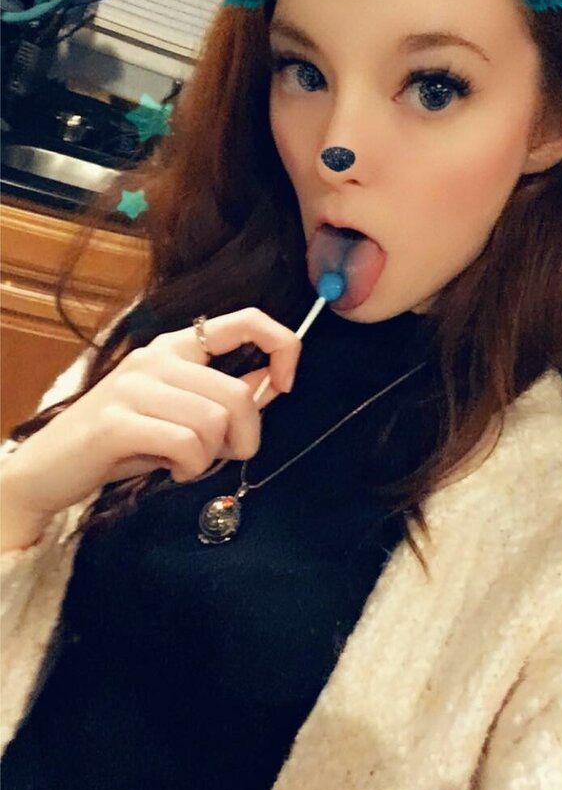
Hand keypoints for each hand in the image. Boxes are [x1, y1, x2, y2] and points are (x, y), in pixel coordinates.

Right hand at [5, 308, 301, 515]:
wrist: (49, 468)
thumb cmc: (122, 441)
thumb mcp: (179, 411)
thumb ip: (222, 394)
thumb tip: (271, 380)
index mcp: (175, 346)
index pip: (246, 320)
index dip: (282, 346)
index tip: (285, 383)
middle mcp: (156, 356)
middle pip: (238, 395)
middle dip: (244, 439)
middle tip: (219, 455)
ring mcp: (134, 386)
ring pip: (215, 422)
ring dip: (210, 458)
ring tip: (184, 461)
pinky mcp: (117, 420)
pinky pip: (187, 444)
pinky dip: (188, 468)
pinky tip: (169, 469)